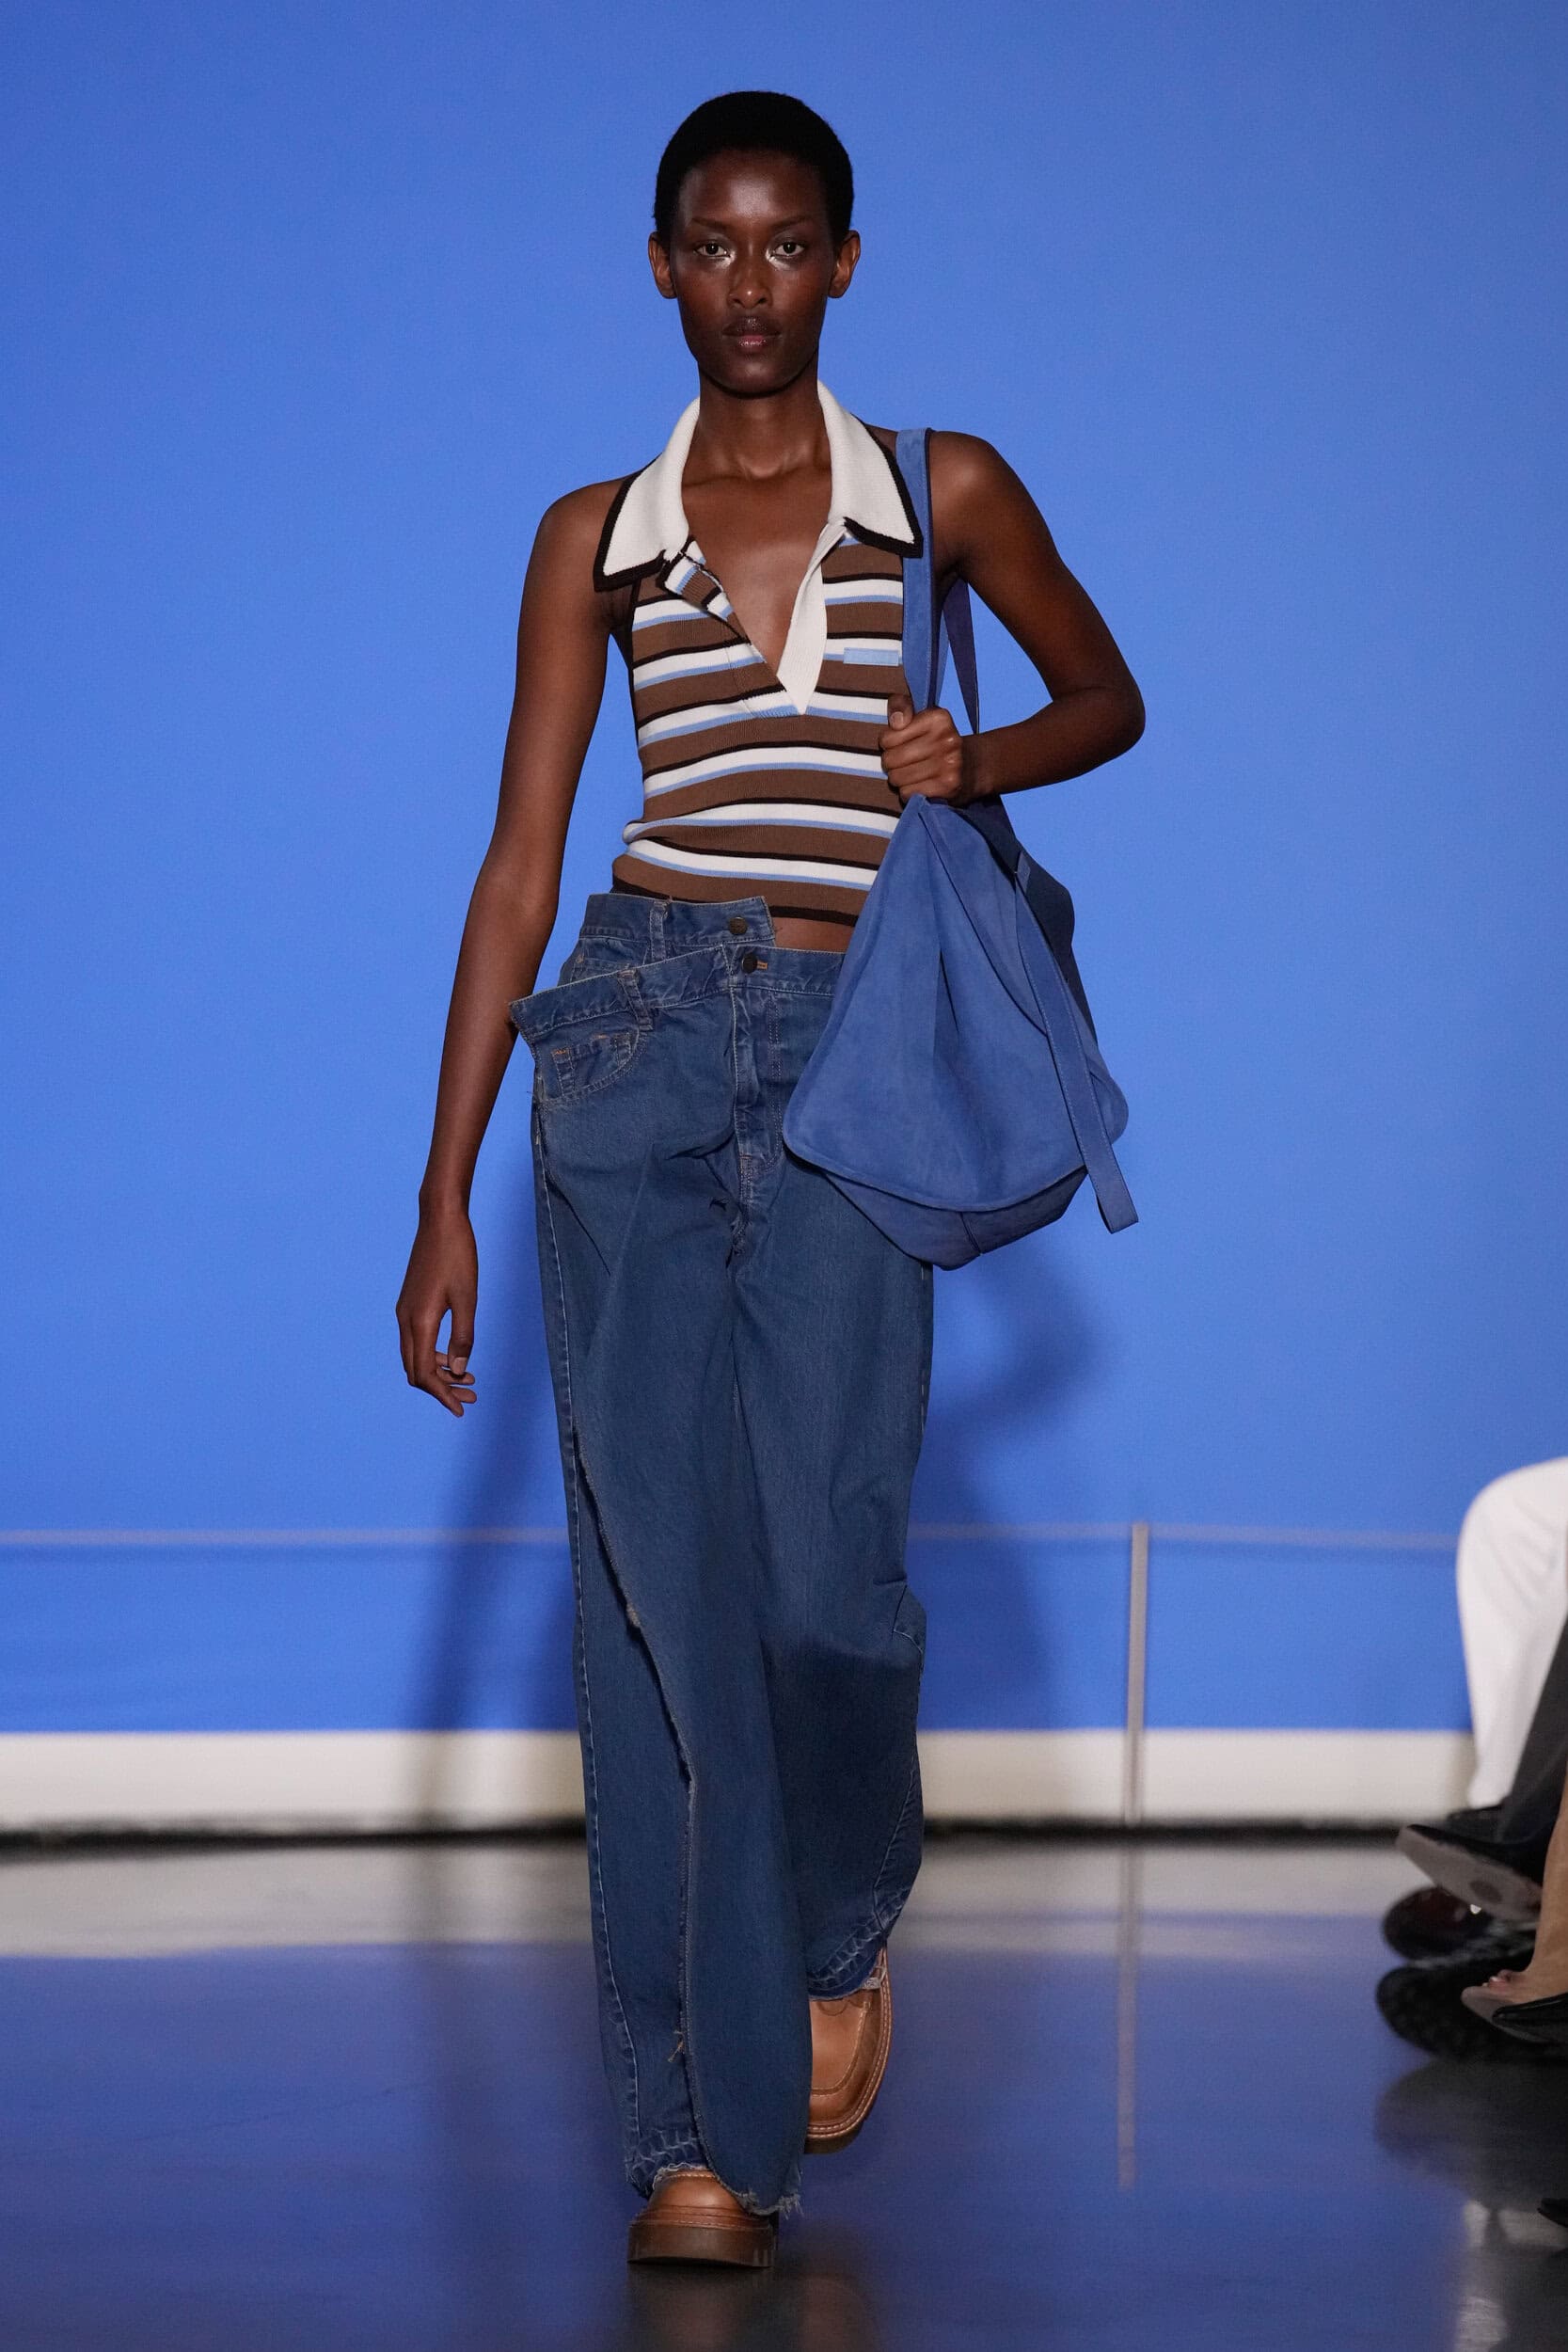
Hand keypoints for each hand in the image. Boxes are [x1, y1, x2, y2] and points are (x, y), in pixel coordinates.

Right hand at [396, 1204, 478, 1415]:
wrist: (440, 1220)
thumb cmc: (457, 1255)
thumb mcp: (468, 1298)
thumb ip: (463, 1336)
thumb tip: (459, 1371)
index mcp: (419, 1321)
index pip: (424, 1374)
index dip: (442, 1396)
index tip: (462, 1409)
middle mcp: (405, 1320)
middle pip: (416, 1371)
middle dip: (441, 1389)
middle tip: (470, 1397)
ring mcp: (405, 1312)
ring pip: (415, 1357)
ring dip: (438, 1373)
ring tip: (467, 1380)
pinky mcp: (409, 1304)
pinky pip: (416, 1341)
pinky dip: (434, 1356)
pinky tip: (455, 1357)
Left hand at [878, 686, 972, 804]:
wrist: (970, 767)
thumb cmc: (935, 740)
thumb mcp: (920, 714)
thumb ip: (899, 706)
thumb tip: (897, 722)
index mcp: (939, 718)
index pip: (887, 738)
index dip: (887, 743)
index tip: (899, 743)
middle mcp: (947, 739)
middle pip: (891, 760)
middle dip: (891, 763)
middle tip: (903, 761)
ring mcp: (950, 764)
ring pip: (897, 778)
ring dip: (899, 779)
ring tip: (912, 773)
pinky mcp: (948, 787)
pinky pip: (907, 793)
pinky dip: (909, 792)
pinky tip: (920, 784)